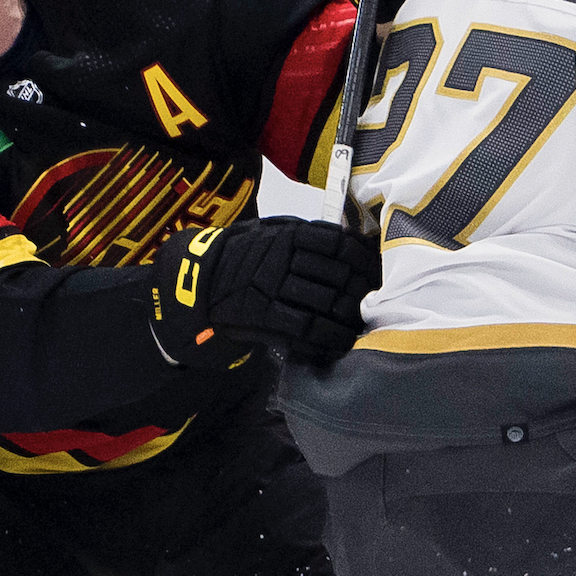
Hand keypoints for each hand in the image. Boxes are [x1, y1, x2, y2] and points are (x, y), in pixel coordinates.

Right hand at [149, 218, 379, 368]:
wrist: (200, 279)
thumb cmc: (244, 254)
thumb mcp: (271, 231)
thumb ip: (307, 235)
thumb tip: (352, 242)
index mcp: (289, 234)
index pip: (339, 244)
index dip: (363, 260)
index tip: (375, 273)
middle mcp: (283, 258)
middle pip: (338, 276)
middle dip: (361, 294)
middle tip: (372, 305)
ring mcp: (273, 287)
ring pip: (326, 304)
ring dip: (349, 321)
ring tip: (359, 328)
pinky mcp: (264, 316)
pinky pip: (305, 329)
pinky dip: (327, 339)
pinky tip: (338, 345)